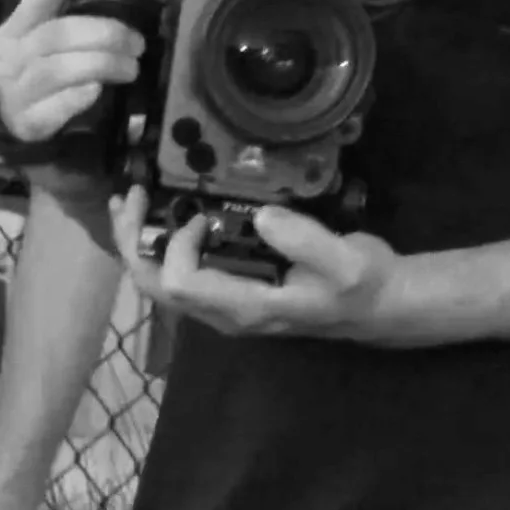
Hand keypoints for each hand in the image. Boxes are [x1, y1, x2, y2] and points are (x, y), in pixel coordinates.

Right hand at [0, 0, 145, 141]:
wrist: (14, 122)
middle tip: (138, 44)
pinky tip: (100, 91)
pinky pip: (64, 102)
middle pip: (62, 32)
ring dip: (106, 64)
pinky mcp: (26, 120)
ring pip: (64, 68)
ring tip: (131, 68)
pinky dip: (87, 94)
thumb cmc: (42, 70)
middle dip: (109, 33)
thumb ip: (81, 17)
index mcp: (17, 23)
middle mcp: (10, 53)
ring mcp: (14, 88)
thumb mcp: (51, 39)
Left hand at [109, 184, 407, 343]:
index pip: (182, 285)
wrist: (379, 305)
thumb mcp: (346, 260)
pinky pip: (180, 274)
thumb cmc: (363, 284)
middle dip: (133, 242)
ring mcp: (226, 304)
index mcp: (246, 308)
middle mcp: (226, 313)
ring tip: (130, 202)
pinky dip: (160, 245)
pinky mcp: (232, 290)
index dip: (175, 247)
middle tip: (129, 197)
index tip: (198, 215)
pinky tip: (160, 216)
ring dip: (139, 243)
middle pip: (157, 287)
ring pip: (162, 284)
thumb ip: (305, 240)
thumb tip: (260, 216)